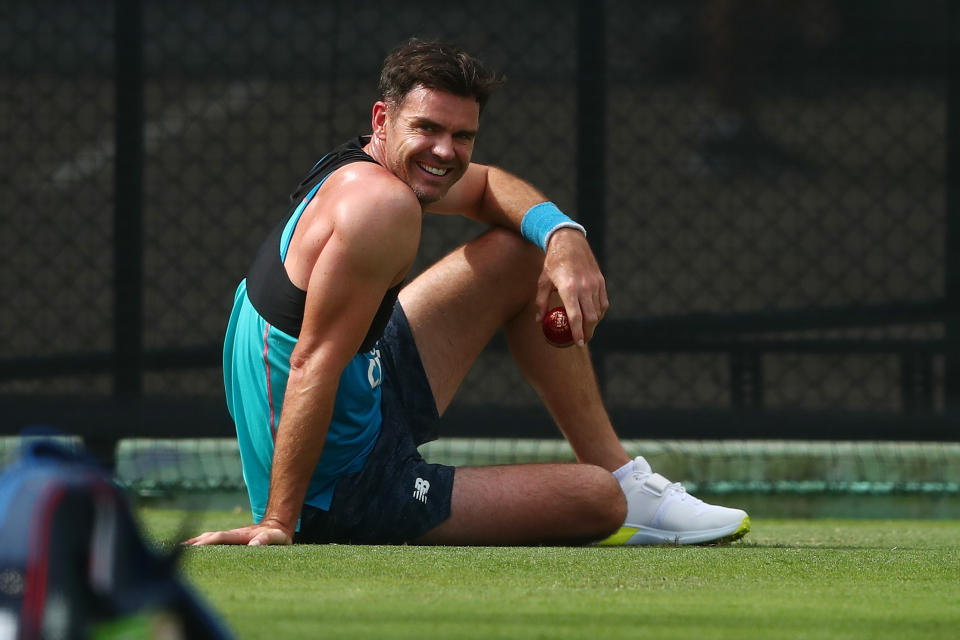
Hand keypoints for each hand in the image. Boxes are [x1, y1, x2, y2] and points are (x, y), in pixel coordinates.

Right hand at [183, 520, 292, 546]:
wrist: (277, 524)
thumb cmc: (276, 535)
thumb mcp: (274, 537)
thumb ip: (265, 540)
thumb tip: (254, 544)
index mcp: (238, 535)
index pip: (219, 538)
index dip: (206, 542)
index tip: (193, 547)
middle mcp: (230, 534)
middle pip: (208, 537)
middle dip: (194, 543)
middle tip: (175, 550)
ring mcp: (228, 535)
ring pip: (207, 537)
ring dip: (193, 542)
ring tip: (176, 549)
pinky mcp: (228, 539)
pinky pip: (210, 540)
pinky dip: (198, 543)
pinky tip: (190, 548)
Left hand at [535, 228, 608, 344]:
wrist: (569, 241)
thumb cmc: (553, 262)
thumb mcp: (543, 281)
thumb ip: (542, 302)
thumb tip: (539, 320)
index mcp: (569, 288)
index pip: (576, 317)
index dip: (577, 332)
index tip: (578, 343)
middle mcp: (584, 287)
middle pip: (590, 318)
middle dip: (588, 332)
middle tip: (582, 340)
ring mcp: (595, 284)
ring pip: (599, 311)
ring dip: (594, 323)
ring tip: (586, 329)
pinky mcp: (601, 281)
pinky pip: (603, 302)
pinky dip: (600, 312)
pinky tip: (593, 316)